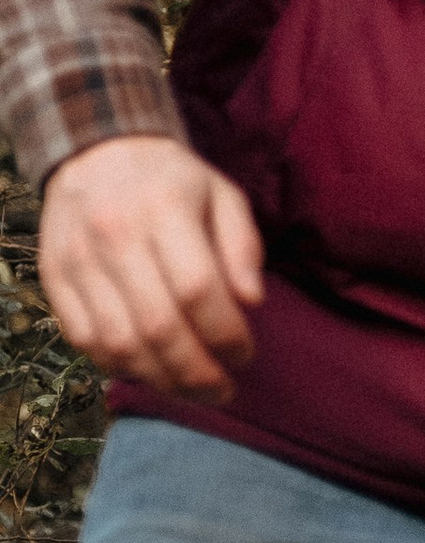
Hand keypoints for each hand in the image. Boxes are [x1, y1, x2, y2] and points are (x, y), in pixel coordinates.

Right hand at [40, 134, 265, 396]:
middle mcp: (113, 234)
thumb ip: (243, 246)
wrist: (96, 153)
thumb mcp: (222, 195)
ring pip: (118, 342)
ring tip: (191, 390)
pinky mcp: (53, 277)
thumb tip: (253, 302)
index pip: (197, 290)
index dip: (226, 334)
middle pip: (157, 326)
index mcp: (163, 208)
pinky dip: (119, 366)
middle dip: (197, 372)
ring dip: (160, 379)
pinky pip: (84, 340)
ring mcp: (77, 259)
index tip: (246, 355)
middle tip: (223, 389)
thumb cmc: (173, 183)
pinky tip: (150, 371)